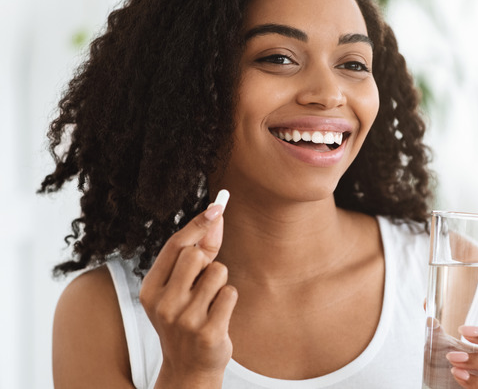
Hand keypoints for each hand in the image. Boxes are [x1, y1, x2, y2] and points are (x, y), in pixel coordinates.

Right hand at [139, 202, 237, 387]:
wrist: (188, 368)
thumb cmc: (187, 319)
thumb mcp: (182, 288)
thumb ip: (199, 252)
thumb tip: (216, 216)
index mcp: (150, 289)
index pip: (174, 246)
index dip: (197, 224)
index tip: (217, 207)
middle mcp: (164, 304)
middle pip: (196, 255)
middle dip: (208, 261)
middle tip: (204, 282)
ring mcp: (185, 319)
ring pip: (218, 272)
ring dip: (220, 282)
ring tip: (210, 302)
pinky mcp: (208, 331)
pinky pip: (230, 293)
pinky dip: (229, 299)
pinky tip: (218, 315)